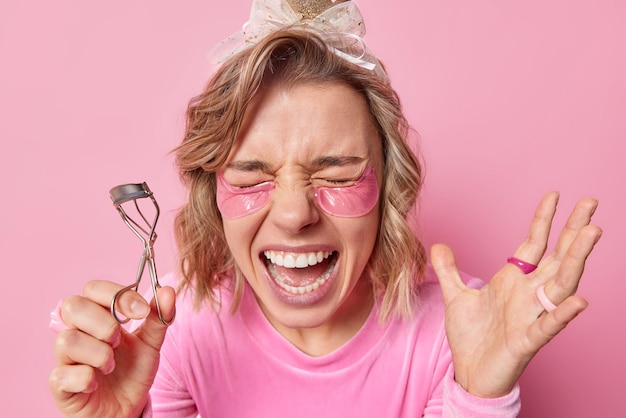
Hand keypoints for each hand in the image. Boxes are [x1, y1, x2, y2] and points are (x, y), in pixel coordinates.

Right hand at [49, 281, 175, 417]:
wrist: (127, 408)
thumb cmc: (132, 371)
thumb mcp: (151, 342)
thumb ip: (159, 316)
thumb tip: (168, 289)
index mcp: (96, 315)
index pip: (94, 288)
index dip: (118, 295)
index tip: (142, 311)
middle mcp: (76, 331)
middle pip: (73, 306)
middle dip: (104, 323)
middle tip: (120, 340)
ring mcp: (64, 357)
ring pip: (68, 340)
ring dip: (99, 353)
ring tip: (111, 366)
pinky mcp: (60, 384)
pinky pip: (62, 375)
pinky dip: (86, 378)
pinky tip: (96, 384)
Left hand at [431, 192, 601, 397]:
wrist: (469, 372)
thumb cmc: (471, 336)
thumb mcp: (455, 296)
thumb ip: (449, 270)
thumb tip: (438, 245)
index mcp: (513, 281)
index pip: (534, 244)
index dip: (544, 220)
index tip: (555, 195)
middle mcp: (528, 295)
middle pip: (557, 257)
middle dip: (573, 231)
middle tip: (590, 203)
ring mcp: (530, 316)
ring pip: (560, 285)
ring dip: (577, 260)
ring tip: (592, 232)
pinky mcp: (526, 341)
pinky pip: (548, 326)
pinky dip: (562, 314)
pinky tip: (579, 300)